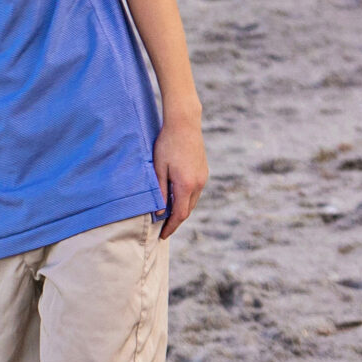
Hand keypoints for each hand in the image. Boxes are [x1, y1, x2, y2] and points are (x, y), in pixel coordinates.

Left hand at [153, 116, 207, 237]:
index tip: (162, 236)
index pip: (180, 214)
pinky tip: (176, 200)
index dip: (171, 227)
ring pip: (192, 201)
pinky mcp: (203, 171)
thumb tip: (160, 212)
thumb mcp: (158, 169)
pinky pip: (195, 192)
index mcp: (186, 185)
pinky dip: (186, 200)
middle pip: (188, 210)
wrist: (184, 125)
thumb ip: (160, 191)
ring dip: (182, 211)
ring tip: (168, 217)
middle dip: (176, 222)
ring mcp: (203, 177)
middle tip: (163, 230)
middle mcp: (198, 184)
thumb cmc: (167, 145)